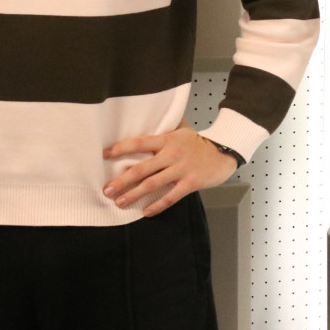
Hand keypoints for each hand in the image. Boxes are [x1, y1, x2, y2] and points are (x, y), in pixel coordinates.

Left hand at [102, 122, 238, 216]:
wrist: (225, 152)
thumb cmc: (200, 142)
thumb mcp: (183, 130)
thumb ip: (166, 127)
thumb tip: (150, 118)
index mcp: (167, 140)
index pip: (139, 142)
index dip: (121, 148)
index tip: (104, 154)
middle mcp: (172, 154)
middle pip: (141, 168)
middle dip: (121, 181)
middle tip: (107, 190)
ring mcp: (181, 169)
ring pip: (152, 184)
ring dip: (134, 195)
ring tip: (120, 202)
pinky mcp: (191, 183)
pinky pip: (171, 197)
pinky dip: (157, 205)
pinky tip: (146, 212)